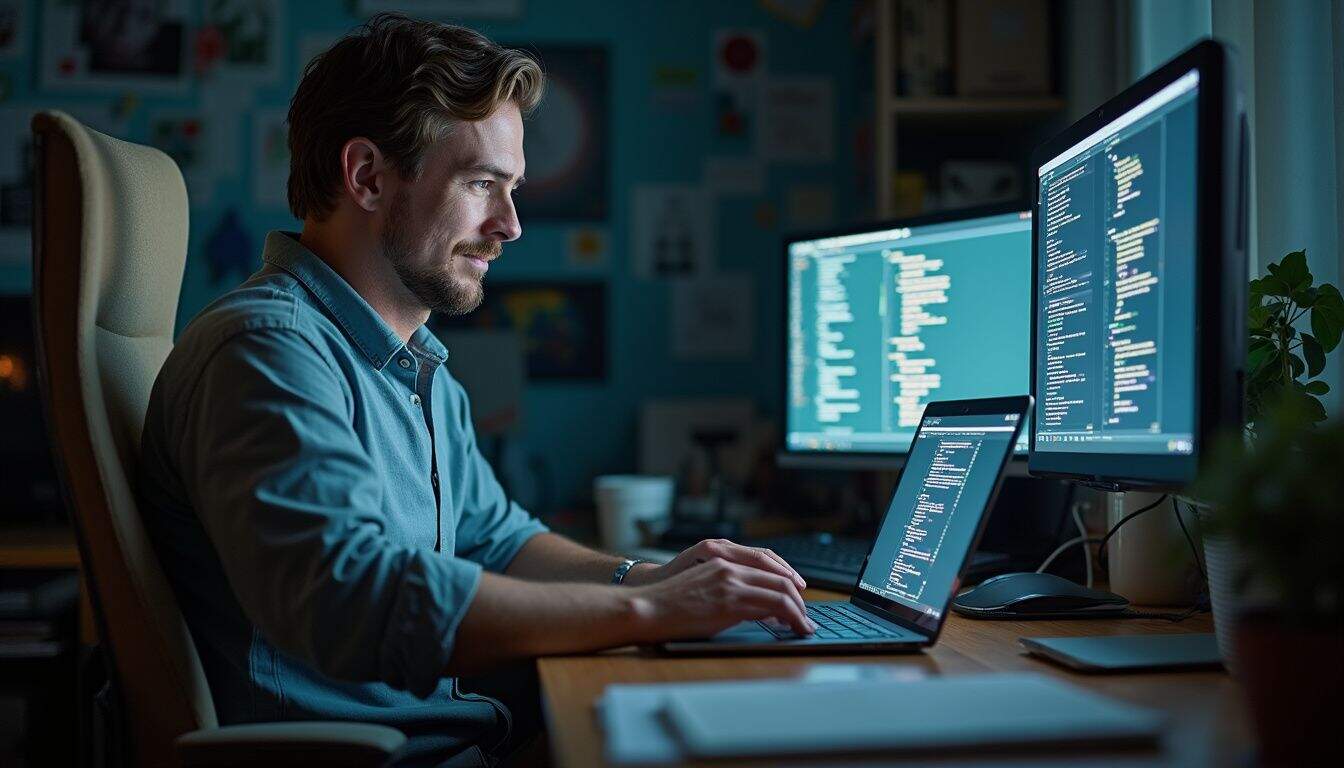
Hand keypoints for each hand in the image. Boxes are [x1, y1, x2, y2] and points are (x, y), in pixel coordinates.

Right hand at [626, 555, 815, 640]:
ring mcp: (731, 583)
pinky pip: (771, 607)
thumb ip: (728, 590)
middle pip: (780, 578)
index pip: (768, 563)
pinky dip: (789, 618)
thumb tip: (757, 608)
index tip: (798, 594)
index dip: (788, 579)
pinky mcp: (730, 603)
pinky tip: (792, 628)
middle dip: (799, 598)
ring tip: (804, 625)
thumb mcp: (703, 585)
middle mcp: (730, 567)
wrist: (647, 607)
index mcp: (723, 560)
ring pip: (781, 592)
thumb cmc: (670, 604)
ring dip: (798, 611)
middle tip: (806, 614)